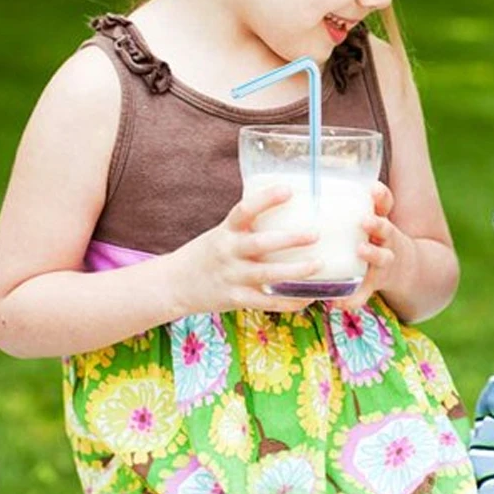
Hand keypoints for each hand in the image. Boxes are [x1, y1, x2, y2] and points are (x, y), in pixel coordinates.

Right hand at [172, 184, 322, 313]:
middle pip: (261, 244)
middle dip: (290, 239)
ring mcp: (232, 277)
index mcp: (226, 231)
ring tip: (319, 265)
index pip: (244, 210)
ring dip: (295, 271)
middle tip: (315, 234)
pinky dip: (288, 301)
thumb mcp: (222, 233)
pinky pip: (266, 302)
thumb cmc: (209, 253)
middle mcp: (228, 252)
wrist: (174, 285)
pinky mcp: (236, 299)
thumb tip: (290, 206)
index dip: (266, 199)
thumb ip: (249, 225)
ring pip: (267, 275)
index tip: (289, 190)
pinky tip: (308, 297)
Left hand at [330, 182, 413, 309]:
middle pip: (386, 228)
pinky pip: (364, 294)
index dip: (380, 195)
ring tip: (360, 251)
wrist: (404, 269)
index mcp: (381, 222)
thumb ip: (344, 208)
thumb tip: (296, 188)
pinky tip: (338, 303)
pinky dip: (353, 299)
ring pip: (382, 258)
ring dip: (372, 254)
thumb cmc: (373, 239)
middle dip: (377, 224)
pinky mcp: (374, 285)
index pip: (385, 204)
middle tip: (364, 220)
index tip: (372, 188)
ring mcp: (383, 263)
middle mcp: (386, 241)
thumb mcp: (370, 221)